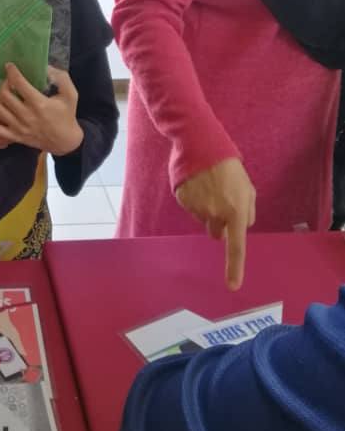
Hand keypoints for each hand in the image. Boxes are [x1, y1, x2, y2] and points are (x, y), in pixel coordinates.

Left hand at [0, 64, 83, 157]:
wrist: (65, 142)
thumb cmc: (67, 116)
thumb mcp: (70, 94)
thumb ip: (61, 78)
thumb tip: (46, 67)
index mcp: (39, 104)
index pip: (19, 83)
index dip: (12, 72)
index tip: (9, 66)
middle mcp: (27, 116)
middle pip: (5, 95)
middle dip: (4, 83)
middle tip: (8, 80)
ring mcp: (19, 128)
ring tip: (3, 92)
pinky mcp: (15, 137)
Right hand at [0, 70, 8, 160]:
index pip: (3, 110)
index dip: (9, 98)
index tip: (11, 87)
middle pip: (9, 125)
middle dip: (14, 112)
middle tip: (16, 100)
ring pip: (8, 136)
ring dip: (12, 125)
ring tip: (13, 113)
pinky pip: (1, 143)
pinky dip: (6, 135)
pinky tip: (5, 126)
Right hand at [175, 158, 255, 290]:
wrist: (201, 145)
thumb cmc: (229, 167)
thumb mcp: (248, 188)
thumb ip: (247, 211)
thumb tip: (238, 228)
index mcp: (235, 211)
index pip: (236, 246)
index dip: (235, 267)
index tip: (233, 286)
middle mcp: (215, 213)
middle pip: (216, 231)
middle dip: (219, 221)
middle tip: (221, 199)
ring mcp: (197, 208)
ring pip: (204, 219)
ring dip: (207, 208)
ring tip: (209, 186)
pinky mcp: (183, 200)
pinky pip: (191, 208)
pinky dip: (194, 200)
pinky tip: (197, 184)